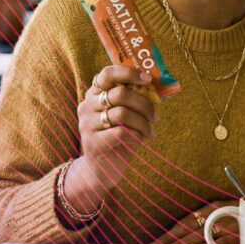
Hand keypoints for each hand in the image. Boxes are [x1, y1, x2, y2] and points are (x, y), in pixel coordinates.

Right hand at [77, 65, 158, 190]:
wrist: (101, 171)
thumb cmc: (118, 138)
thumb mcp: (125, 116)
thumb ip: (134, 101)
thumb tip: (157, 88)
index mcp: (94, 94)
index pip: (107, 74)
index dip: (129, 73)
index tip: (147, 80)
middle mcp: (87, 106)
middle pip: (119, 93)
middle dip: (144, 103)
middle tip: (155, 115)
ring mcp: (88, 125)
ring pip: (122, 113)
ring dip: (143, 122)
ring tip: (150, 130)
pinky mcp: (94, 143)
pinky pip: (121, 132)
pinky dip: (137, 135)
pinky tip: (141, 140)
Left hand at [145, 201, 239, 243]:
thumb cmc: (242, 215)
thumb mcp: (223, 213)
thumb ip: (206, 221)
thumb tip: (186, 237)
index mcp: (211, 207)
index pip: (185, 221)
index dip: (168, 232)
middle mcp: (217, 213)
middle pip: (189, 227)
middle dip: (170, 240)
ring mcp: (227, 223)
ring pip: (200, 234)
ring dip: (182, 243)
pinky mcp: (239, 234)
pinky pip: (220, 240)